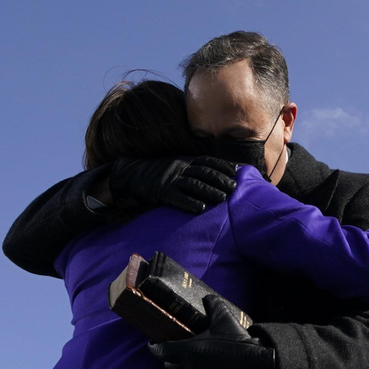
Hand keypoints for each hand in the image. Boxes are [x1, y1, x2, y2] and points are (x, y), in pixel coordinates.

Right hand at [109, 156, 238, 213]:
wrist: (132, 173)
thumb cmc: (157, 172)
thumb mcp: (175, 165)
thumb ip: (191, 168)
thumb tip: (210, 175)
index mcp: (184, 160)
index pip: (208, 161)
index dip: (223, 166)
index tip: (236, 171)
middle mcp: (180, 167)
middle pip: (204, 172)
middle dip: (220, 179)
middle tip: (233, 187)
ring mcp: (171, 178)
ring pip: (194, 185)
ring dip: (210, 191)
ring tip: (222, 198)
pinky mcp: (162, 191)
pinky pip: (178, 197)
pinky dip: (190, 203)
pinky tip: (201, 208)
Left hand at [149, 296, 276, 368]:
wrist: (257, 366)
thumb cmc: (238, 341)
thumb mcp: (224, 318)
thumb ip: (212, 305)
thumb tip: (206, 297)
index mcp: (188, 350)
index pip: (161, 351)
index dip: (155, 347)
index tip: (153, 344)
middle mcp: (189, 368)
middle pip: (168, 366)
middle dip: (167, 359)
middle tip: (172, 351)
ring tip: (184, 363)